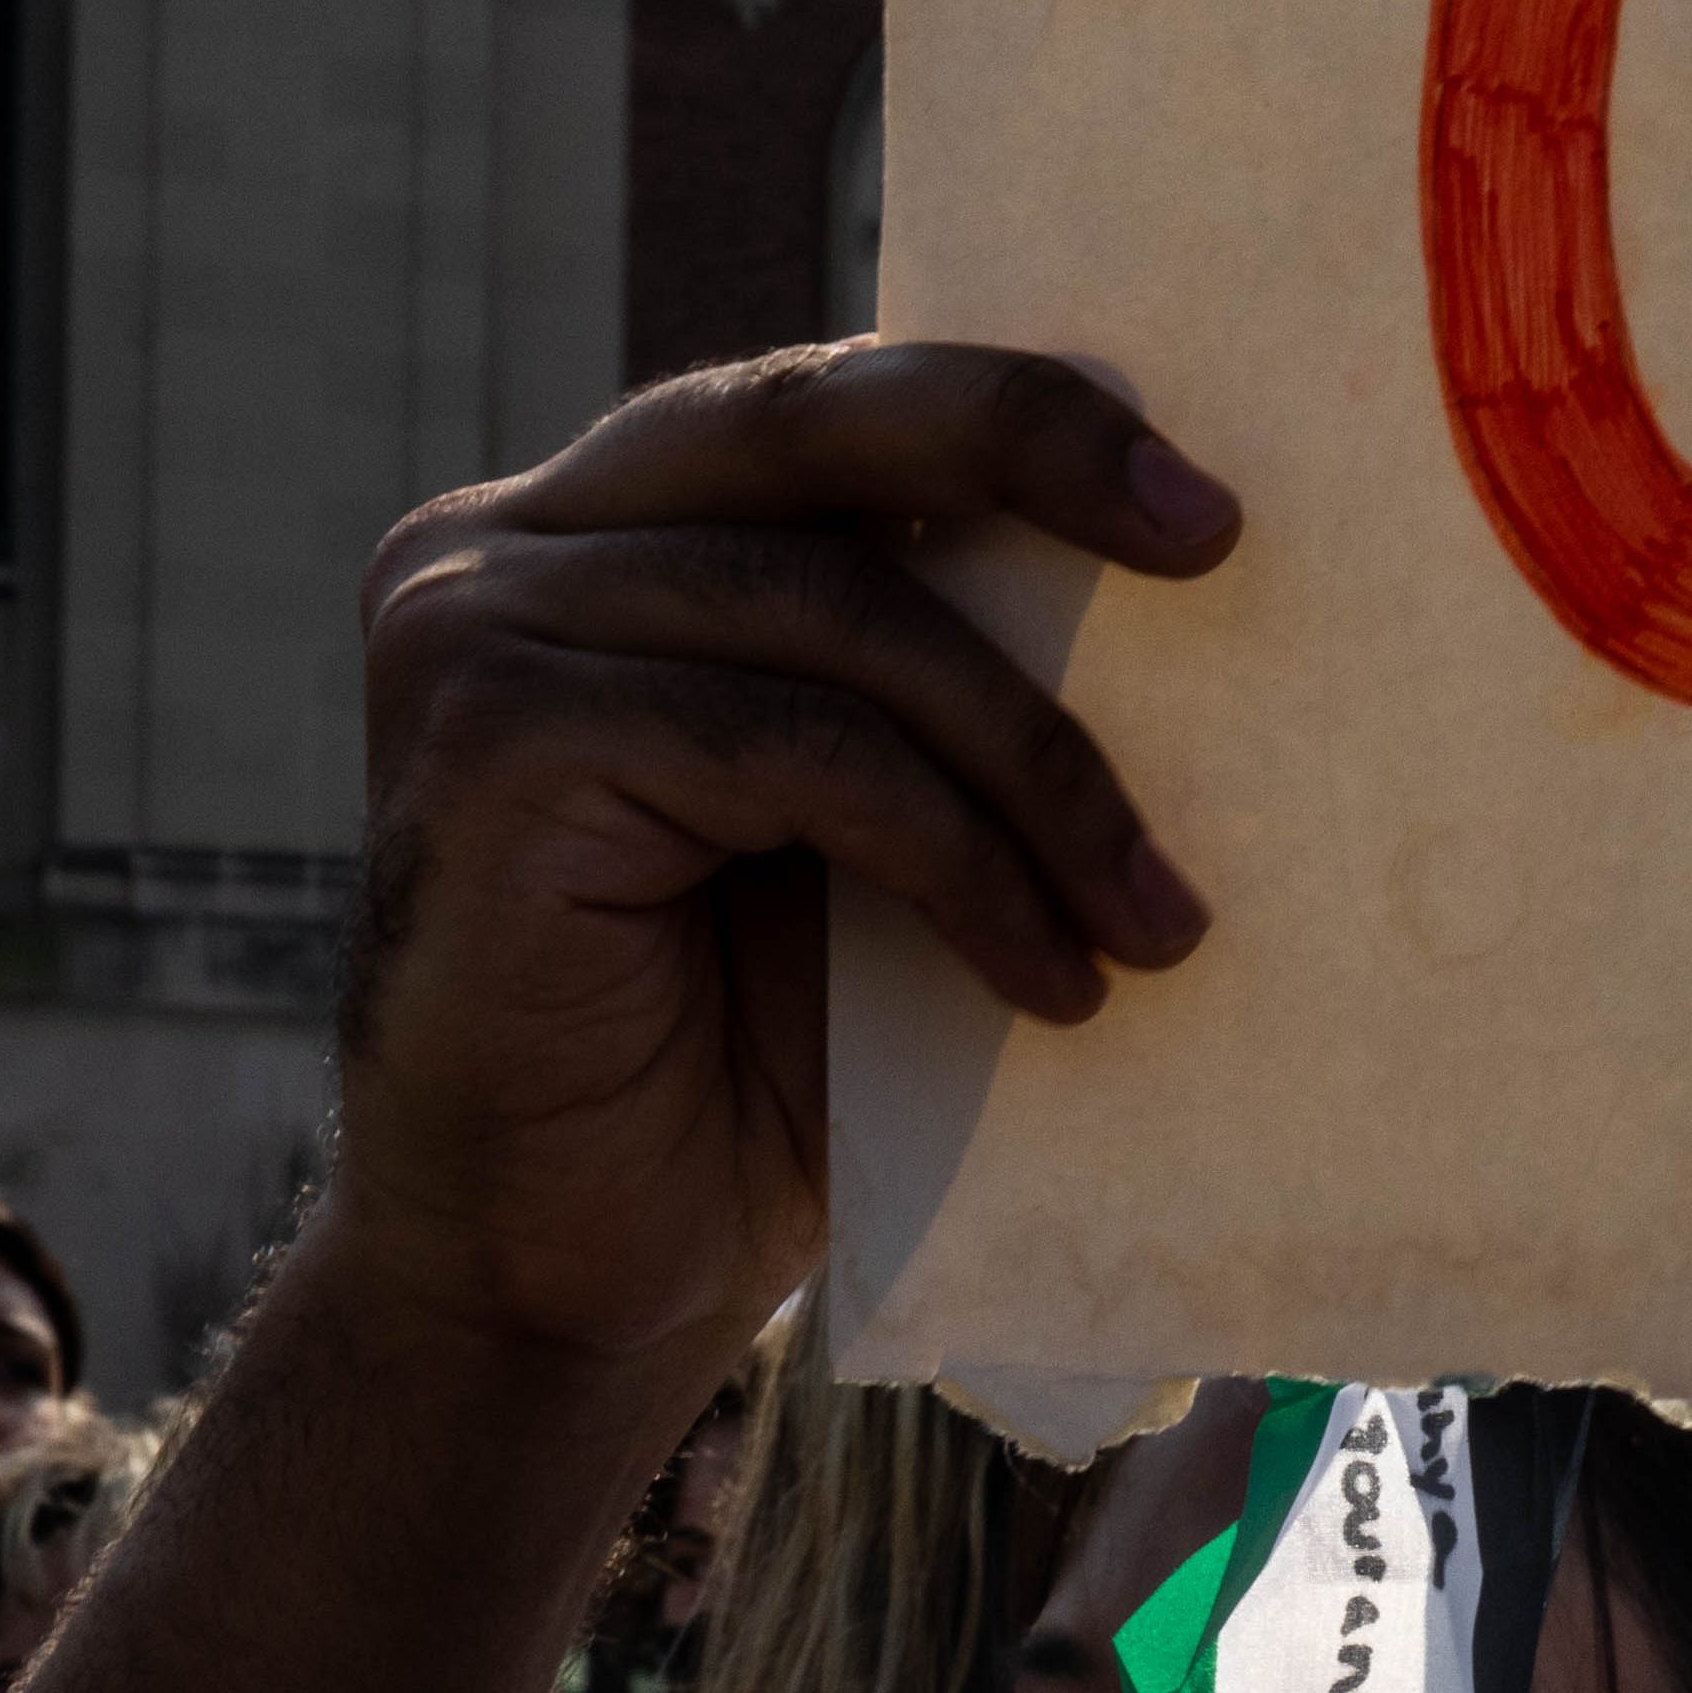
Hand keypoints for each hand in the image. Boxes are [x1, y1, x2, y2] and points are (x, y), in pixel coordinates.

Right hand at [326, 341, 1243, 1391]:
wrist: (575, 1279)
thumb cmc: (745, 1068)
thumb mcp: (874, 843)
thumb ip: (944, 697)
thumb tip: (1197, 590)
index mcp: (604, 535)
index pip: (825, 413)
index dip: (1016, 414)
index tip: (1205, 496)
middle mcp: (508, 547)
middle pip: (811, 426)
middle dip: (1033, 452)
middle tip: (1216, 546)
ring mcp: (475, 630)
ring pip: (837, 616)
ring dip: (1038, 771)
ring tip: (1158, 921)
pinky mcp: (491, 743)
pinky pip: (800, 746)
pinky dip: (957, 857)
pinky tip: (1048, 978)